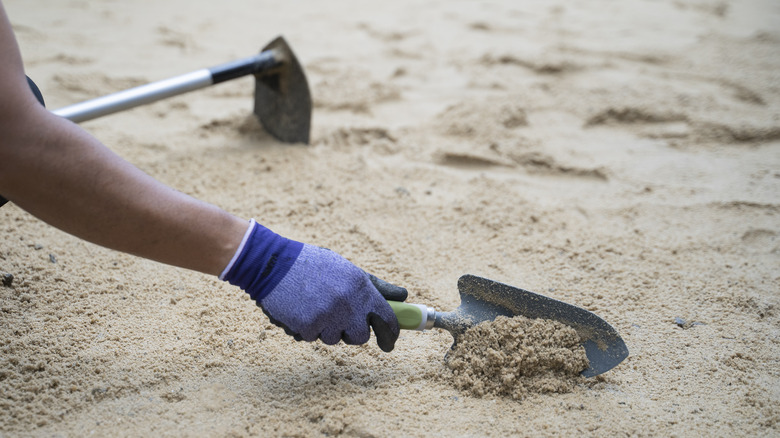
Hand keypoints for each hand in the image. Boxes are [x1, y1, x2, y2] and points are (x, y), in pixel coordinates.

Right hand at [221, 220, 401, 351]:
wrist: (272, 263)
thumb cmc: (313, 265)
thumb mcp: (347, 269)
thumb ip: (376, 286)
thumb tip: (404, 296)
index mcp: (360, 286)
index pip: (386, 319)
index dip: (390, 334)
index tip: (390, 342)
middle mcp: (347, 303)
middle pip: (360, 337)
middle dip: (351, 332)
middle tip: (339, 319)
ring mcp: (327, 317)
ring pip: (334, 339)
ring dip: (326, 328)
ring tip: (314, 305)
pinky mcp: (307, 327)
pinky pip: (312, 338)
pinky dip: (306, 328)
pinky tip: (299, 308)